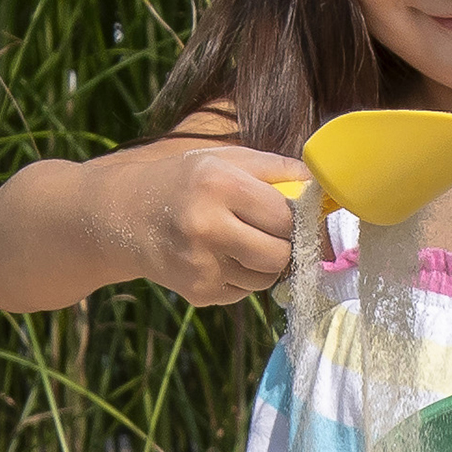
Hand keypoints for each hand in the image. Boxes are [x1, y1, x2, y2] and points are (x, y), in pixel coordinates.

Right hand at [113, 143, 309, 306]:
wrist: (125, 217)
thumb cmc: (185, 182)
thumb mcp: (225, 159)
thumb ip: (277, 170)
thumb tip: (326, 191)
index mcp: (219, 185)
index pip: (284, 216)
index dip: (295, 219)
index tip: (294, 216)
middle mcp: (208, 227)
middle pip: (279, 254)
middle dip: (284, 245)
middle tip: (272, 233)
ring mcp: (201, 265)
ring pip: (266, 279)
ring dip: (266, 264)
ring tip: (243, 243)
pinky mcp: (199, 293)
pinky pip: (244, 292)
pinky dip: (243, 277)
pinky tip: (219, 257)